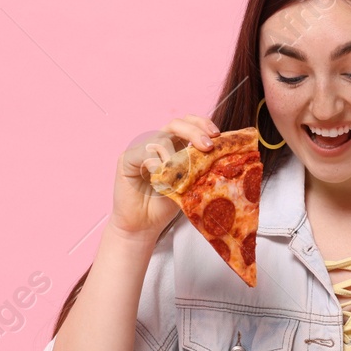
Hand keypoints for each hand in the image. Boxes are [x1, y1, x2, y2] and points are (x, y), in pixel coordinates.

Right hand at [110, 114, 219, 238]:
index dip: (202, 125)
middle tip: (208, 145)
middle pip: (176, 124)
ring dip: (178, 155)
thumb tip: (223, 157)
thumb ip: (199, 168)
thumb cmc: (165, 207)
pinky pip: (145, 153)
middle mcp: (157, 143)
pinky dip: (158, 165)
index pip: (188, 124)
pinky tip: (164, 179)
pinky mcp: (126, 159)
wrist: (143, 227)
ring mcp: (141, 149)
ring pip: (162, 138)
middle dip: (195, 131)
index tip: (217, 136)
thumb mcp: (189, 185)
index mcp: (174, 145)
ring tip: (184, 174)